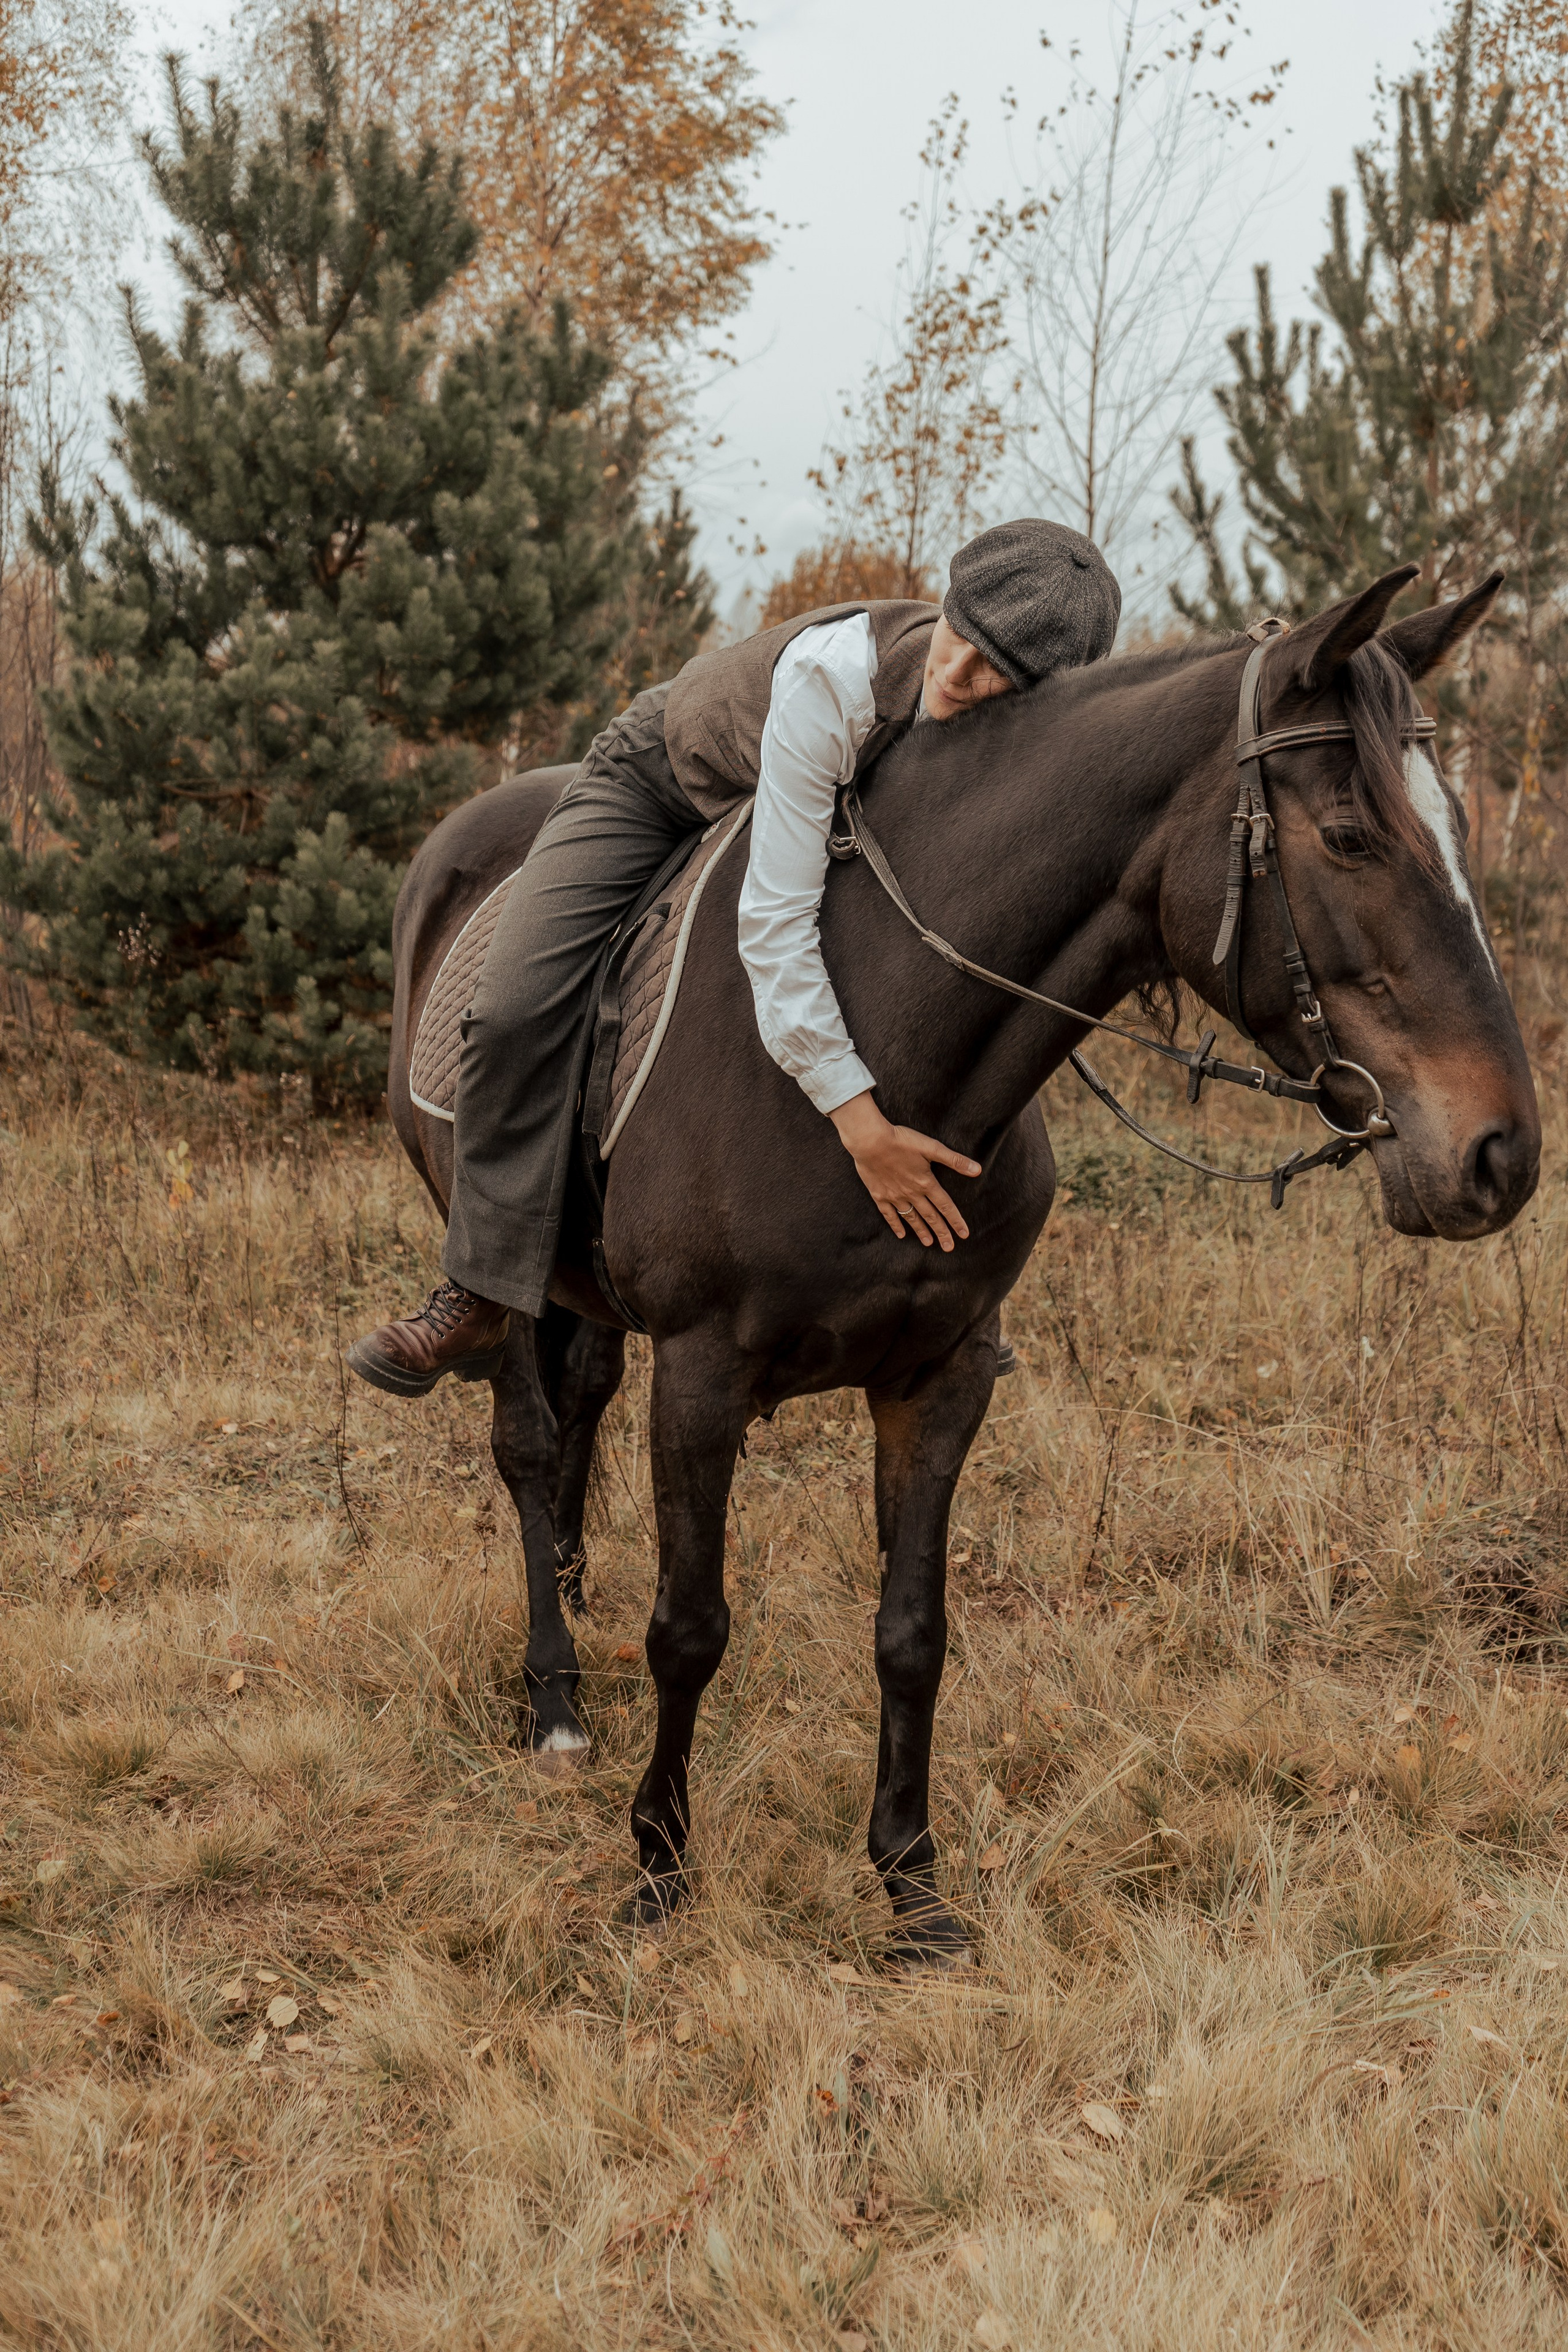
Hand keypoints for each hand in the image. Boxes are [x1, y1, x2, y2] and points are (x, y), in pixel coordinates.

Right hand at [828, 1091, 980, 1249]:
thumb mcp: (931, 1147)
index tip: (964, 1235)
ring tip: (929, 1243)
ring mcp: (895, 1196)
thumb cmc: (901, 1140)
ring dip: (921, 1231)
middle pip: (931, 1217)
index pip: (946, 1206)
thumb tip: (978, 1170)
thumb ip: (955, 1160)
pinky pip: (889, 1215)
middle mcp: (912, 1193)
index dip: (956, 1221)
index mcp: (926, 1183)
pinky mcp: (879, 1195)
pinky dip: (896, 1225)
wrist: (869, 1141)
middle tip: (949, 1247)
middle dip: (941, 1232)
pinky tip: (901, 1234)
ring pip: (912, 1218)